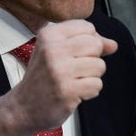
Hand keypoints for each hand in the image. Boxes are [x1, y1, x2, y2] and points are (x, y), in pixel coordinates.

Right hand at [0, 20, 117, 135]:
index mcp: (49, 36)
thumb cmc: (42, 78)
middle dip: (92, 59)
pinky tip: (76, 93)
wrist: (23, 108)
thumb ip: (86, 45)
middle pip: (95, 45)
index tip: (77, 53)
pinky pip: (97, 85)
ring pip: (99, 66)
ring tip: (74, 82)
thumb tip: (113, 45)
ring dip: (92, 77)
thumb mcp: (57, 53)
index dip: (90, 41)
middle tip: (76, 70)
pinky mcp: (67, 91)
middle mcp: (53, 50)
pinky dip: (90, 91)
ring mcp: (60, 71)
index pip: (87, 27)